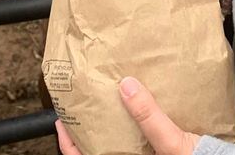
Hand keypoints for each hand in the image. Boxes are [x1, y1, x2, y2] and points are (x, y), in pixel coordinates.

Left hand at [54, 78, 200, 154]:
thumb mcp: (173, 144)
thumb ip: (150, 117)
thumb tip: (126, 86)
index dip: (68, 142)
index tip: (60, 120)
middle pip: (101, 148)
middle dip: (89, 128)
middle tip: (82, 104)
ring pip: (118, 143)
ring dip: (111, 126)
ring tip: (106, 101)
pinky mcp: (159, 151)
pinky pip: (138, 141)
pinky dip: (132, 126)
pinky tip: (134, 109)